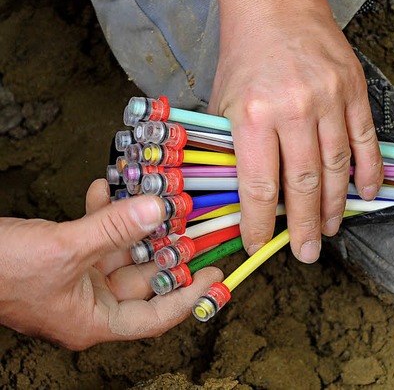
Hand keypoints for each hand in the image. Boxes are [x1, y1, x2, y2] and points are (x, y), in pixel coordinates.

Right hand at [0, 179, 221, 349]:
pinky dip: (101, 214)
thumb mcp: (65, 248)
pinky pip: (93, 237)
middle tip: (190, 225)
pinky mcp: (63, 258)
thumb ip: (114, 228)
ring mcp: (76, 280)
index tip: (214, 274)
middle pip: (143, 280)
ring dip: (134, 225)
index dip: (189, 296)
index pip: (155, 316)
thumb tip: (159, 209)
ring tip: (154, 199)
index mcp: (93, 320)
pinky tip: (104, 189)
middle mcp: (89, 303)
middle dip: (165, 249)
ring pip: (120, 252)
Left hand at [210, 0, 383, 262]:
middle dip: (305, 226)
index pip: (259, 187)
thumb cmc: (247, 55)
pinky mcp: (354, 91)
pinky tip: (367, 193)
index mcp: (253, 115)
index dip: (260, 224)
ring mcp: (329, 100)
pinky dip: (369, 172)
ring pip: (336, 169)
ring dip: (335, 206)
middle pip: (303, 185)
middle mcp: (293, 110)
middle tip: (306, 252)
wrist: (277, 6)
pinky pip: (365, 141)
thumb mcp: (223, 102)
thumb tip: (246, 196)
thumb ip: (233, 148)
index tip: (260, 244)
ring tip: (330, 229)